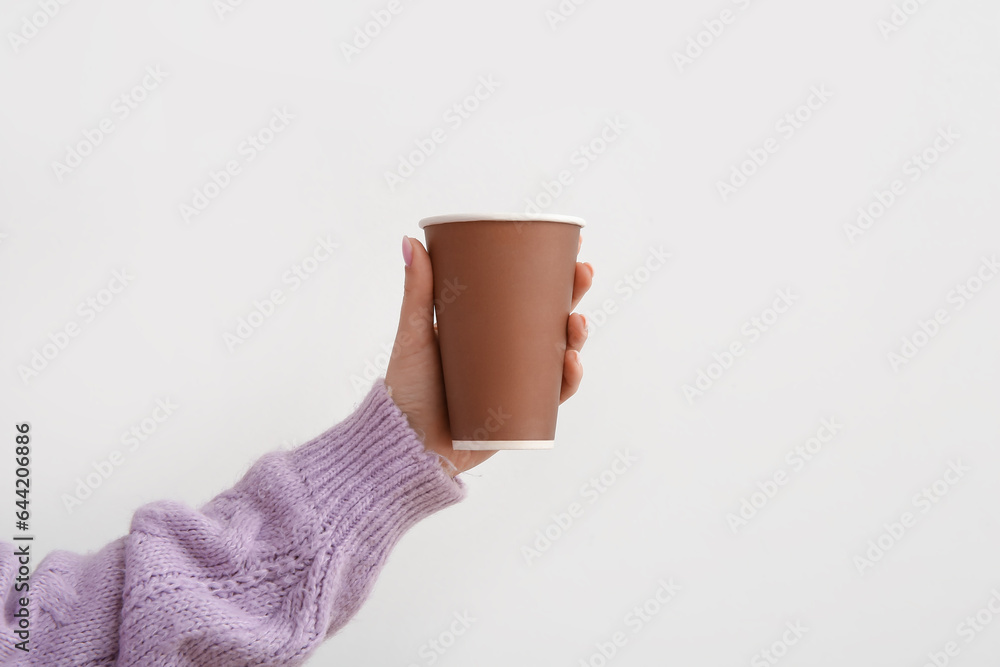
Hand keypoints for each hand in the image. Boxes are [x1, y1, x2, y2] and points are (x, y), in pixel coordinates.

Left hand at [384, 235, 594, 476]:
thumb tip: (411, 238)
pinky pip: (554, 395)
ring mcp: (517, 382)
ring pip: (560, 354)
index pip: (526, 295)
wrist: (406, 446)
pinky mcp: (522, 413)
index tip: (571, 245)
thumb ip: (416, 291)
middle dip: (574, 295)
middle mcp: (508, 354)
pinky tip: (571, 362)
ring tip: (575, 322)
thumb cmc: (406, 389)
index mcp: (486, 329)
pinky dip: (569, 379)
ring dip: (578, 336)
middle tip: (583, 274)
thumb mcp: (414, 334)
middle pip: (551, 320)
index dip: (553, 272)